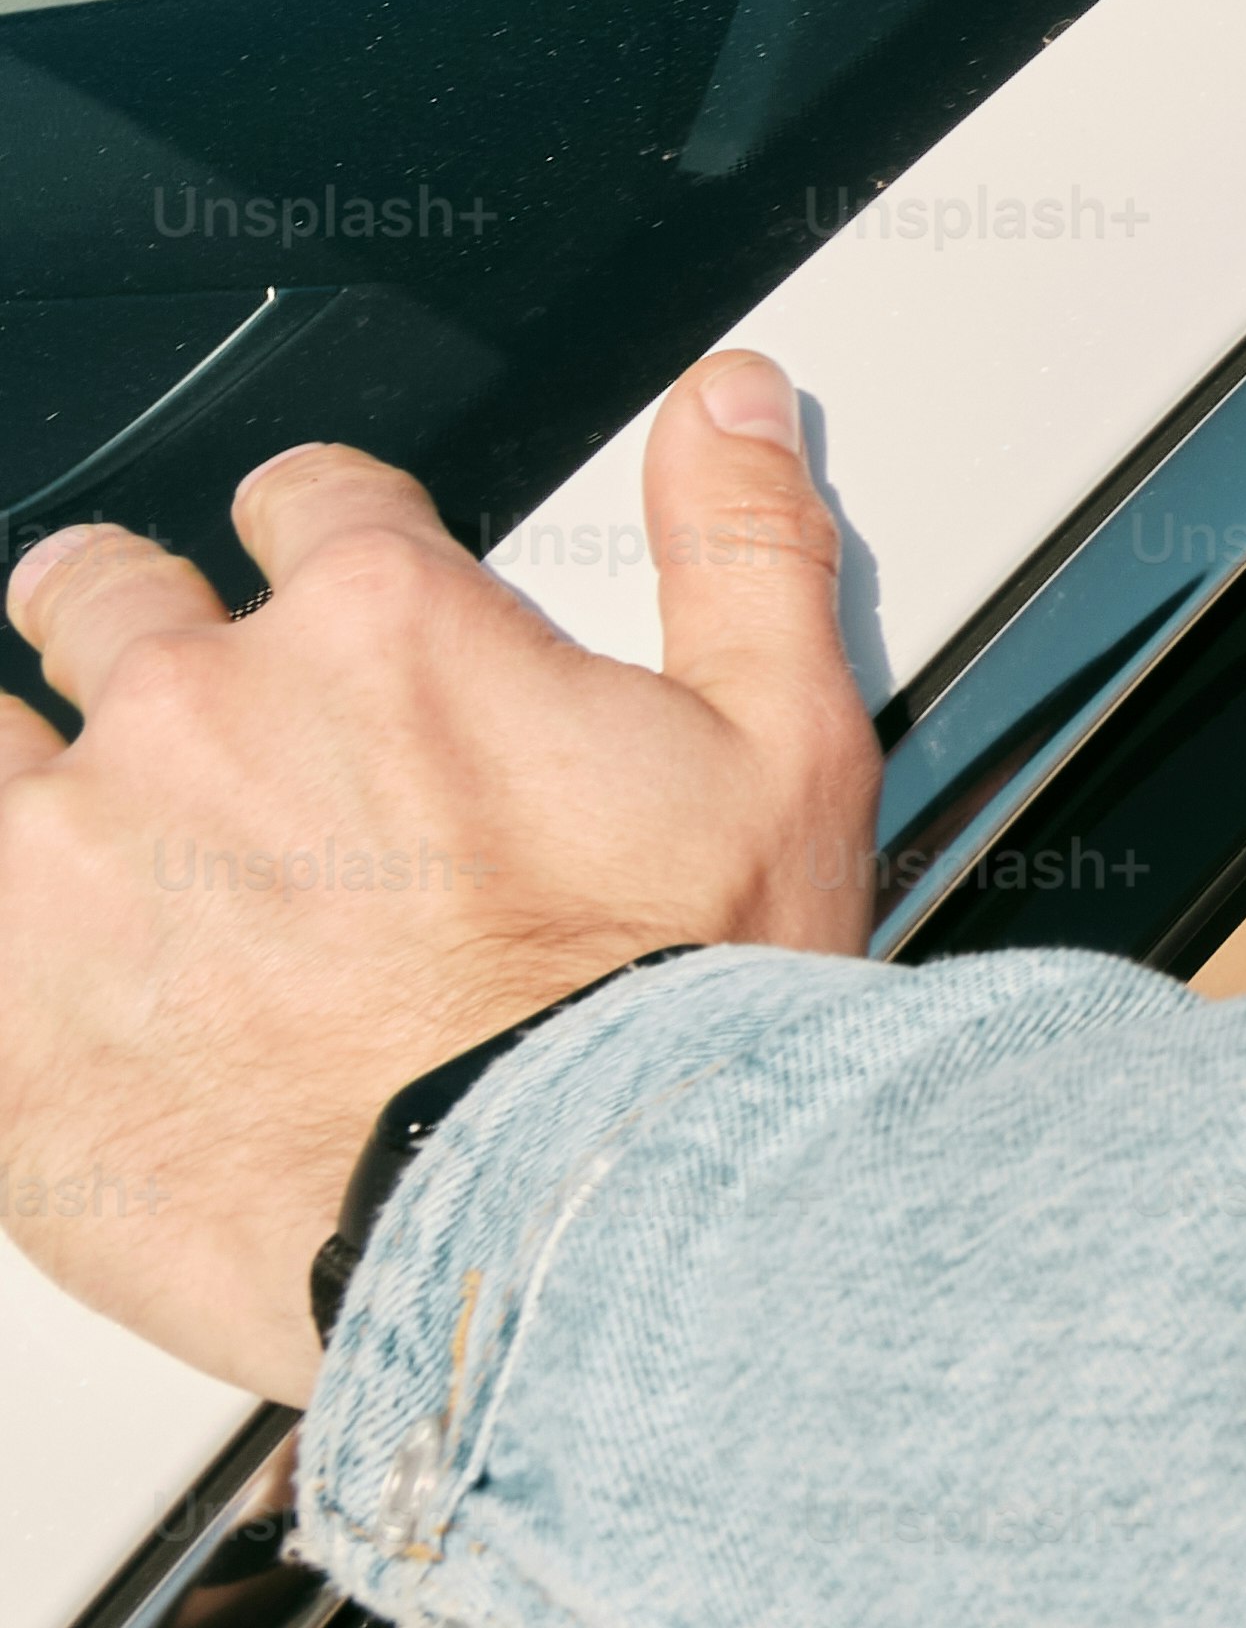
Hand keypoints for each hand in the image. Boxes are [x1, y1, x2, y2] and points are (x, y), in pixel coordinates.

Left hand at [0, 354, 876, 1402]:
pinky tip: (56, 955)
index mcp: (385, 625)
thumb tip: (728, 401)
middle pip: (109, 592)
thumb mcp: (785, 749)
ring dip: (33, 759)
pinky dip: (9, 919)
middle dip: (142, 625)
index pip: (309, 498)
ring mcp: (73, 852)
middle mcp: (205, 707)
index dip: (330, 536)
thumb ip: (746, 543)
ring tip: (83, 828)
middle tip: (200, 716)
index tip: (341, 598)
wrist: (557, 1226)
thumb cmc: (668, 1007)